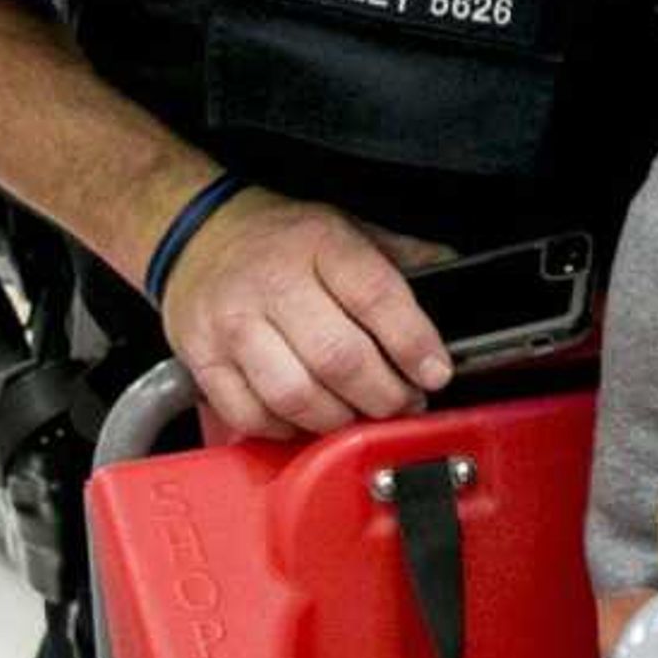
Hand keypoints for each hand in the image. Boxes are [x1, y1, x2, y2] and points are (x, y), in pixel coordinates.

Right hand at [163, 188, 453, 438]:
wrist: (197, 234)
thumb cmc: (283, 239)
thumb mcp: (349, 228)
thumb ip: (403, 257)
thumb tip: (459, 279)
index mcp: (319, 244)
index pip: (376, 296)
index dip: (413, 343)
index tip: (436, 372)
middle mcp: (272, 282)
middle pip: (338, 358)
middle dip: (384, 395)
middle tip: (405, 402)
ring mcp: (232, 323)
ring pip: (295, 394)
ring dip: (339, 419)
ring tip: (360, 415)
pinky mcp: (202, 357)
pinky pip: (251, 414)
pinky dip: (288, 430)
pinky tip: (309, 419)